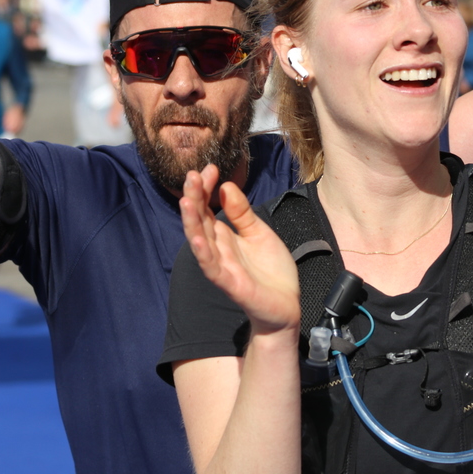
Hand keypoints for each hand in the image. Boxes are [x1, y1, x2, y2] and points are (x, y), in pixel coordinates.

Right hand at [180, 165, 300, 335]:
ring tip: (185, 199)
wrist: (286, 304)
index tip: (210, 169)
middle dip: (194, 197)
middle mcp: (218, 248)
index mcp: (224, 235)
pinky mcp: (230, 283)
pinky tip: (197, 239)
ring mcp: (221, 265)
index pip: (207, 207)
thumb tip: (226, 186)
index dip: (206, 188)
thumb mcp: (259, 232)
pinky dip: (202, 253)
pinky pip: (211, 267)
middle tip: (192, 175)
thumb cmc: (271, 270)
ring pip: (199, 241)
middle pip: (199, 220)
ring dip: (191, 221)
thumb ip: (242, 212)